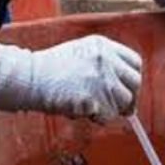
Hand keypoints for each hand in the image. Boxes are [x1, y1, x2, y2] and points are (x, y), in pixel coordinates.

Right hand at [0, 36, 141, 120]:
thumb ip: (103, 63)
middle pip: (135, 82)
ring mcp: (101, 80)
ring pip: (123, 102)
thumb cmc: (50, 69)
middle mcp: (106, 60)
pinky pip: (107, 116)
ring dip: (111, 110)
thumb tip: (122, 87)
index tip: (128, 88)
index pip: (134, 61)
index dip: (132, 78)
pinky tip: (81, 110)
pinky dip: (97, 118)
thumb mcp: (81, 53)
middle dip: (129, 98)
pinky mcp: (94, 99)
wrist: (30, 78)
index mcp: (103, 46)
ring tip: (91, 108)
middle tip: (122, 109)